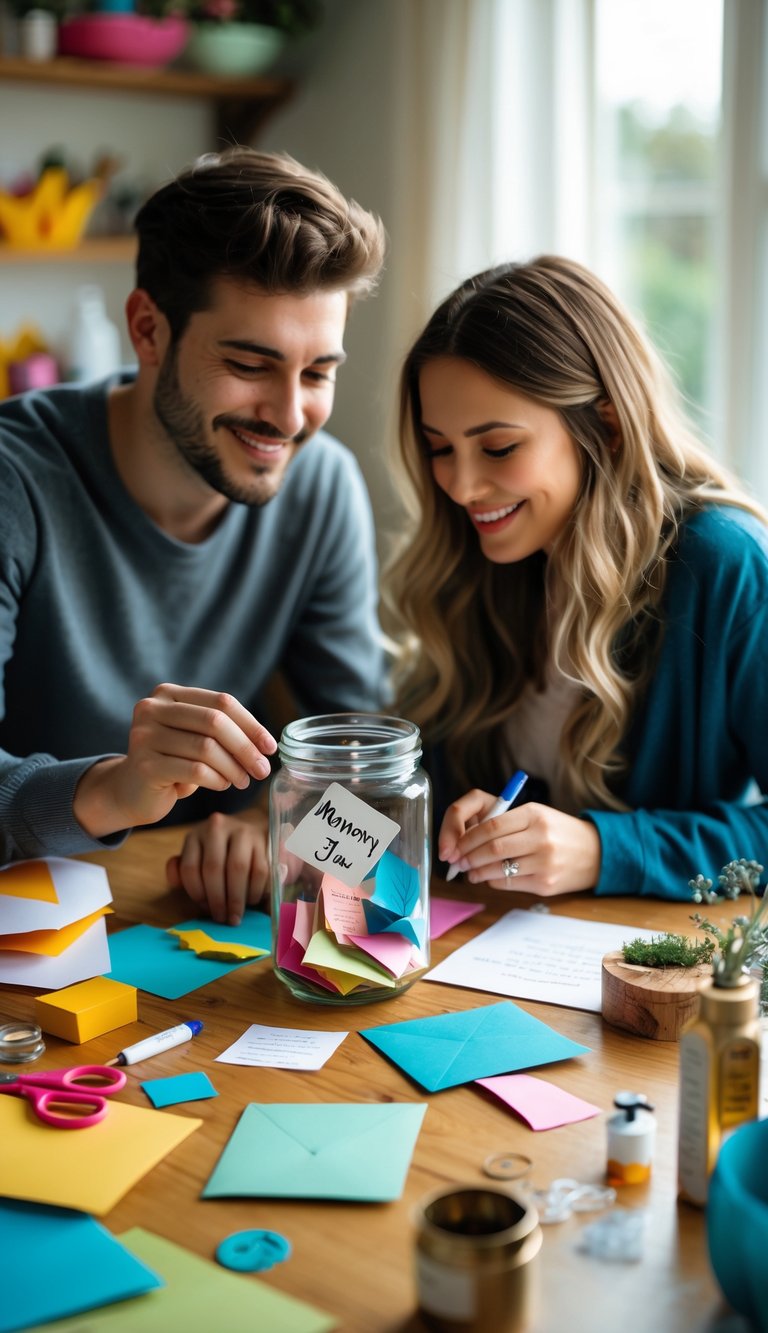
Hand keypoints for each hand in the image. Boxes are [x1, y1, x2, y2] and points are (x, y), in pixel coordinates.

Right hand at [73, 684, 276, 837]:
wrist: (130, 791)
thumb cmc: (172, 761)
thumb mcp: (195, 737)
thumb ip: (222, 729)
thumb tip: (265, 743)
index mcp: (168, 694)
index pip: (221, 701)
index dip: (251, 724)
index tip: (270, 747)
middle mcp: (152, 708)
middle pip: (215, 722)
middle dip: (246, 748)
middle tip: (262, 770)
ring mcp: (144, 735)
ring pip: (206, 748)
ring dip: (233, 768)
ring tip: (243, 781)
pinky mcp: (144, 765)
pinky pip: (194, 771)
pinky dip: (216, 780)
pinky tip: (222, 785)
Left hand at [166, 810, 269, 925]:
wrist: (252, 833)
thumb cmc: (221, 854)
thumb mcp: (198, 859)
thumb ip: (182, 870)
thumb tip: (174, 880)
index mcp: (195, 836)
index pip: (190, 868)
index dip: (197, 894)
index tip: (206, 909)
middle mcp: (216, 828)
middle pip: (213, 868)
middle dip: (218, 899)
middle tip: (223, 919)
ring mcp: (241, 830)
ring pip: (237, 868)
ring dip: (237, 897)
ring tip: (236, 915)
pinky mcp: (263, 839)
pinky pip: (260, 869)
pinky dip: (255, 890)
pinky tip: (252, 900)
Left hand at [438, 789, 600, 893]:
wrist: (596, 852)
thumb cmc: (559, 832)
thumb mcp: (537, 816)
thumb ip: (505, 823)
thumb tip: (468, 838)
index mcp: (535, 814)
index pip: (491, 826)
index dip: (467, 838)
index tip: (457, 845)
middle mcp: (540, 837)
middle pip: (492, 848)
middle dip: (468, 856)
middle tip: (458, 861)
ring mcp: (544, 863)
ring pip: (498, 868)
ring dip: (477, 872)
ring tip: (470, 871)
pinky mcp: (545, 884)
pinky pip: (509, 883)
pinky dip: (493, 881)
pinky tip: (489, 877)